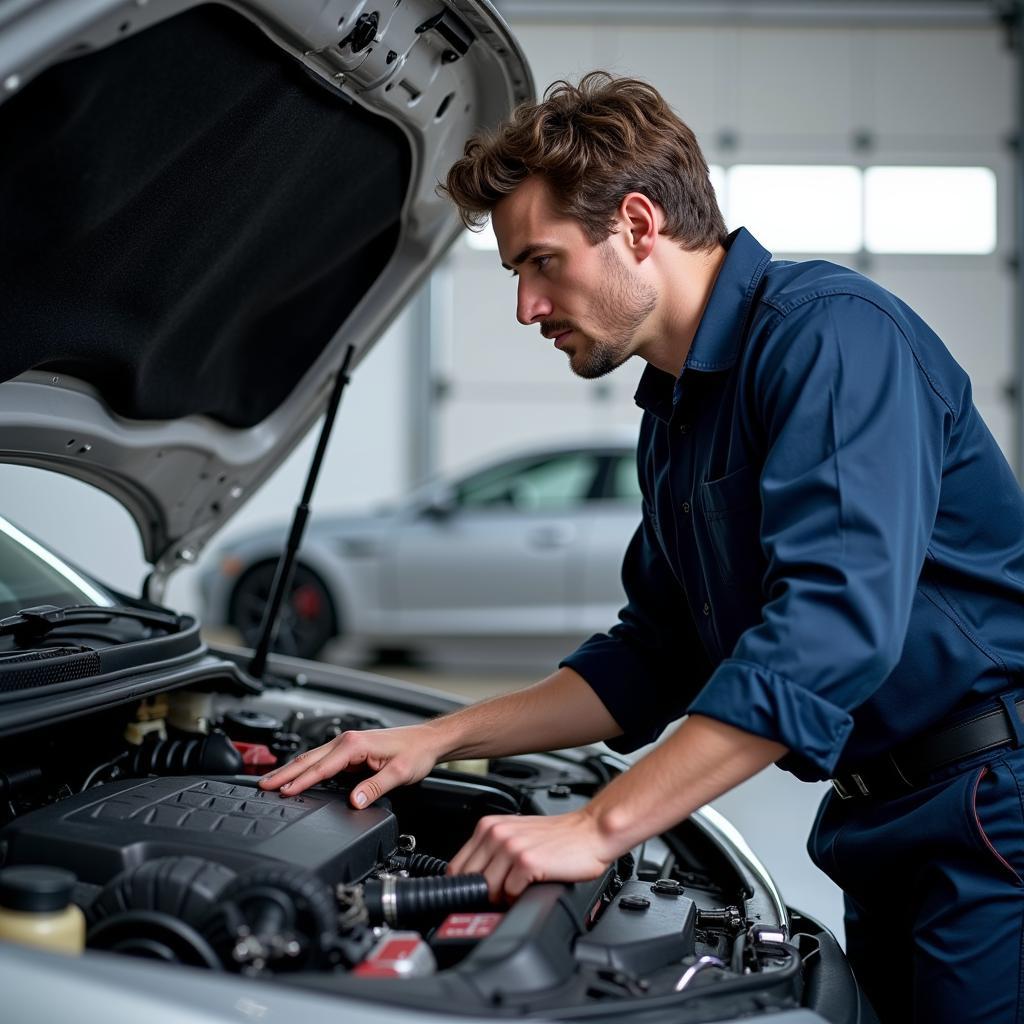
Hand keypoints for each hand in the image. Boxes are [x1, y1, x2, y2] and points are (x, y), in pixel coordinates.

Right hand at [258, 724, 443, 807]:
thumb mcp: (399, 773)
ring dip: (293, 770)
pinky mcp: (351, 752)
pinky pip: (323, 761)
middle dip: (285, 773)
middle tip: (262, 785)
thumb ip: (375, 787)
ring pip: (313, 758)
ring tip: (271, 782)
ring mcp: (348, 745)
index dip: (301, 781)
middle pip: (309, 759)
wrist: (428, 741)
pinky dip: (307, 769)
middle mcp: (348, 741)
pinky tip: (298, 778)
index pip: (322, 767)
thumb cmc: (416, 752)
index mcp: (355, 744)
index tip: (283, 791)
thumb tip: (354, 801)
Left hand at [447, 809, 616, 901]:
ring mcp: (511, 847)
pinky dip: (519, 898)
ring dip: (504, 898)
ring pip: (488, 891)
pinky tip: (533, 887)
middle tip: (504, 894)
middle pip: (469, 881)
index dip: (466, 886)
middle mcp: (496, 834)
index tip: (478, 894)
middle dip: (484, 894)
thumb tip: (471, 885)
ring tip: (521, 889)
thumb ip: (492, 854)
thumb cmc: (558, 839)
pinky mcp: (527, 862)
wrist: (591, 832)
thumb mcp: (516, 837)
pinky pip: (510, 894)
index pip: (456, 867)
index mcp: (489, 827)